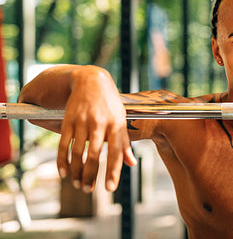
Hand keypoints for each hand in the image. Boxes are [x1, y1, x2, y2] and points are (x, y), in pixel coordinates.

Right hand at [57, 66, 136, 192]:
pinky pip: (64, 144)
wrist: (91, 80)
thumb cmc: (110, 104)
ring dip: (77, 171)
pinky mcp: (68, 120)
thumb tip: (131, 164)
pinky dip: (62, 160)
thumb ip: (125, 142)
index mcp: (117, 124)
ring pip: (78, 152)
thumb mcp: (121, 119)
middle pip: (94, 155)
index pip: (115, 152)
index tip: (110, 188)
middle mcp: (100, 124)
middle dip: (91, 175)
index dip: (113, 171)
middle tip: (88, 190)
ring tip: (78, 184)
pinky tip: (64, 173)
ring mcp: (83, 122)